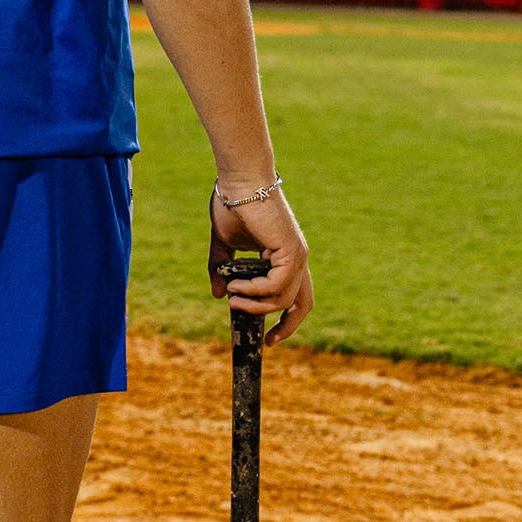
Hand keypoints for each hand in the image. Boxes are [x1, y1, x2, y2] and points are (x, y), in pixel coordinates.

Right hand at [209, 184, 312, 347]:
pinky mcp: (290, 251)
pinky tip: (236, 286)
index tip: (269, 337)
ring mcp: (296, 255)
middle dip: (286, 326)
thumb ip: (222, 268)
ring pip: (283, 298)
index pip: (296, 295)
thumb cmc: (232, 204)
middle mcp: (296, 258)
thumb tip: (218, 294)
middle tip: (266, 340)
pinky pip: (276, 285)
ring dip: (255, 304)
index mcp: (285, 256)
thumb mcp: (224, 244)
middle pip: (302, 304)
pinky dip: (255, 291)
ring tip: (232, 298)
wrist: (239, 181)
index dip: (286, 319)